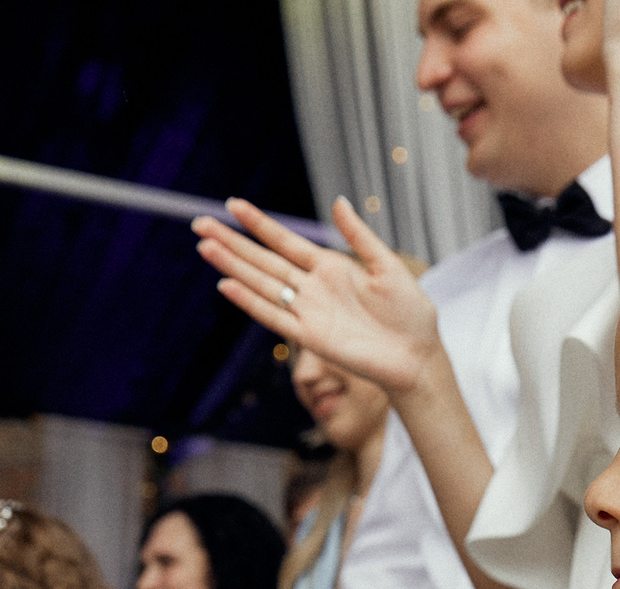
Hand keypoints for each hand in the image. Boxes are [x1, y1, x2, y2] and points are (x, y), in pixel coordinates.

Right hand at [194, 200, 441, 398]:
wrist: (418, 357)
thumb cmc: (410, 313)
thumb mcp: (388, 266)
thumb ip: (360, 236)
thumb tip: (338, 201)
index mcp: (331, 267)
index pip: (286, 241)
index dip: (260, 224)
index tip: (233, 204)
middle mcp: (313, 288)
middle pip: (264, 261)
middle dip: (232, 243)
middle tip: (201, 224)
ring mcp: (309, 312)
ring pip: (262, 285)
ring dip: (234, 267)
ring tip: (205, 248)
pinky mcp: (310, 338)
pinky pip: (274, 317)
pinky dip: (251, 302)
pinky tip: (229, 286)